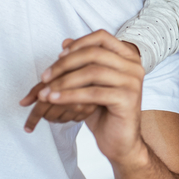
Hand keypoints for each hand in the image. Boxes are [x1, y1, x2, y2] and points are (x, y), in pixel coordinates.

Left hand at [22, 30, 145, 163]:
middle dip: (65, 64)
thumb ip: (81, 63)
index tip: (58, 56)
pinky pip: (93, 93)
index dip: (78, 43)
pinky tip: (54, 100)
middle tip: (44, 77)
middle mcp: (133, 66)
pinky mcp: (128, 99)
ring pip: (92, 72)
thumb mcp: (90, 83)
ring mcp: (132, 82)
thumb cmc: (105, 111)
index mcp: (127, 57)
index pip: (101, 37)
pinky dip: (69, 95)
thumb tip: (65, 42)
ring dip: (63, 81)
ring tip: (45, 92)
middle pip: (94, 53)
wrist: (120, 141)